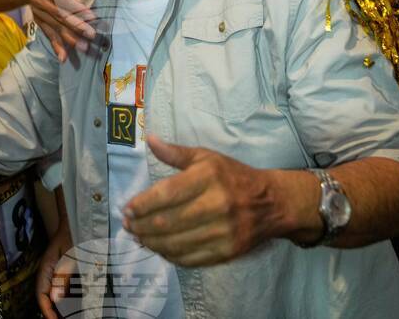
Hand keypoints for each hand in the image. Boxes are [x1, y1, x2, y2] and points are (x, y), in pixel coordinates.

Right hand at [27, 0, 96, 61]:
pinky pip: (47, 34)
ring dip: (69, 38)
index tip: (91, 16)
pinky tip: (63, 58)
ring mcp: (37, 12)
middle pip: (59, 14)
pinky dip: (56, 46)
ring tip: (84, 48)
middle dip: (76, 26)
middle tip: (92, 34)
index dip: (76, 7)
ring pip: (55, 27)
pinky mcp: (38, 21)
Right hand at [37, 221, 72, 318]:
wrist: (75, 222)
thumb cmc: (71, 236)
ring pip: (54, 295)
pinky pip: (62, 289)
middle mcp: (48, 274)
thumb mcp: (69, 256)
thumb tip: (55, 299)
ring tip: (67, 317)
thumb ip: (62, 277)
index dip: (47, 311)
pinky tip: (73, 305)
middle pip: (46, 298)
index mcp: (45, 270)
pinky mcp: (62, 272)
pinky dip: (66, 299)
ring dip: (60, 307)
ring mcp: (54, 273)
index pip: (42, 295)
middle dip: (53, 312)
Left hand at [123, 136, 316, 266]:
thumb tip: (149, 140)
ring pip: (176, 243)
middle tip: (128, 226)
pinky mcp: (226, 252)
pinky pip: (190, 258)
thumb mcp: (207, 157)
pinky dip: (170, 255)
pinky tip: (160, 249)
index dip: (142, 204)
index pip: (166, 193)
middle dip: (142, 226)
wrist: (272, 203)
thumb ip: (176, 153)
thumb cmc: (233, 176)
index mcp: (208, 177)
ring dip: (151, 243)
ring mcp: (223, 231)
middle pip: (167, 221)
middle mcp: (216, 204)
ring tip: (139, 237)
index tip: (127, 209)